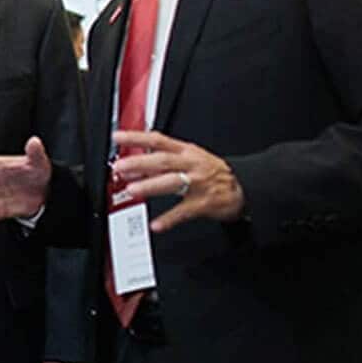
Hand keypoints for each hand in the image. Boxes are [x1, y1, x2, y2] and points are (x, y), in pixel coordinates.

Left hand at [109, 131, 245, 231]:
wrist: (243, 187)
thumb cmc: (212, 172)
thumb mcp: (191, 157)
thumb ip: (164, 158)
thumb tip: (135, 162)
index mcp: (186, 151)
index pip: (157, 140)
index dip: (137, 137)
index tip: (118, 138)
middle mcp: (190, 164)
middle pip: (162, 160)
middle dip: (139, 163)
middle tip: (120, 166)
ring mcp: (197, 183)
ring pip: (172, 182)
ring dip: (151, 185)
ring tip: (132, 189)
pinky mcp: (203, 203)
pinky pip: (184, 212)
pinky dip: (169, 219)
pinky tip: (156, 225)